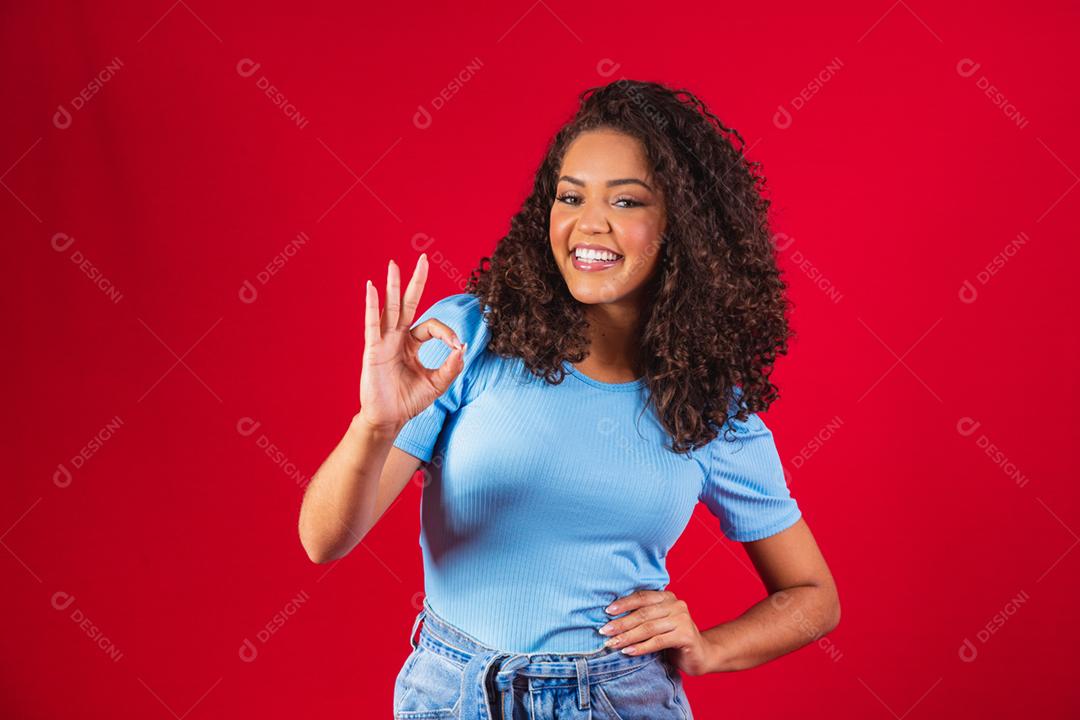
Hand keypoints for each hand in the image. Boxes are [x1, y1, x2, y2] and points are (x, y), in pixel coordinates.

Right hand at [358, 254, 466, 430]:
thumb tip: (463, 348)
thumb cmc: (409, 402)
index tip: (456, 347)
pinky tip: (371, 288)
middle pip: (408, 304)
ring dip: (393, 286)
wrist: (389, 420)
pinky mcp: (373, 350)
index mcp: (412, 344)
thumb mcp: (437, 384)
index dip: (447, 333)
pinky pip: (372, 324)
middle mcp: (398, 338)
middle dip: (416, 282)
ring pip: (391, 309)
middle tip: (423, 258)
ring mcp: (384, 342)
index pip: (431, 326)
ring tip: (394, 264)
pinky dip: (372, 305)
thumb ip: (451, 368)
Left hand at [598, 590, 714, 676]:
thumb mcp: (658, 623)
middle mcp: (676, 605)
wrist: (702, 654)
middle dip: (621, 623)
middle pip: (643, 613)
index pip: (642, 597)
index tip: (607, 612)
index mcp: (667, 597)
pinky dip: (641, 647)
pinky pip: (658, 641)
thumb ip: (643, 617)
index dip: (624, 603)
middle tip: (604, 631)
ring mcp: (682, 619)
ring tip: (612, 643)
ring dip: (628, 636)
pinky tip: (628, 651)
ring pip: (649, 628)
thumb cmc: (674, 638)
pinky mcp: (686, 636)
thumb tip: (611, 619)